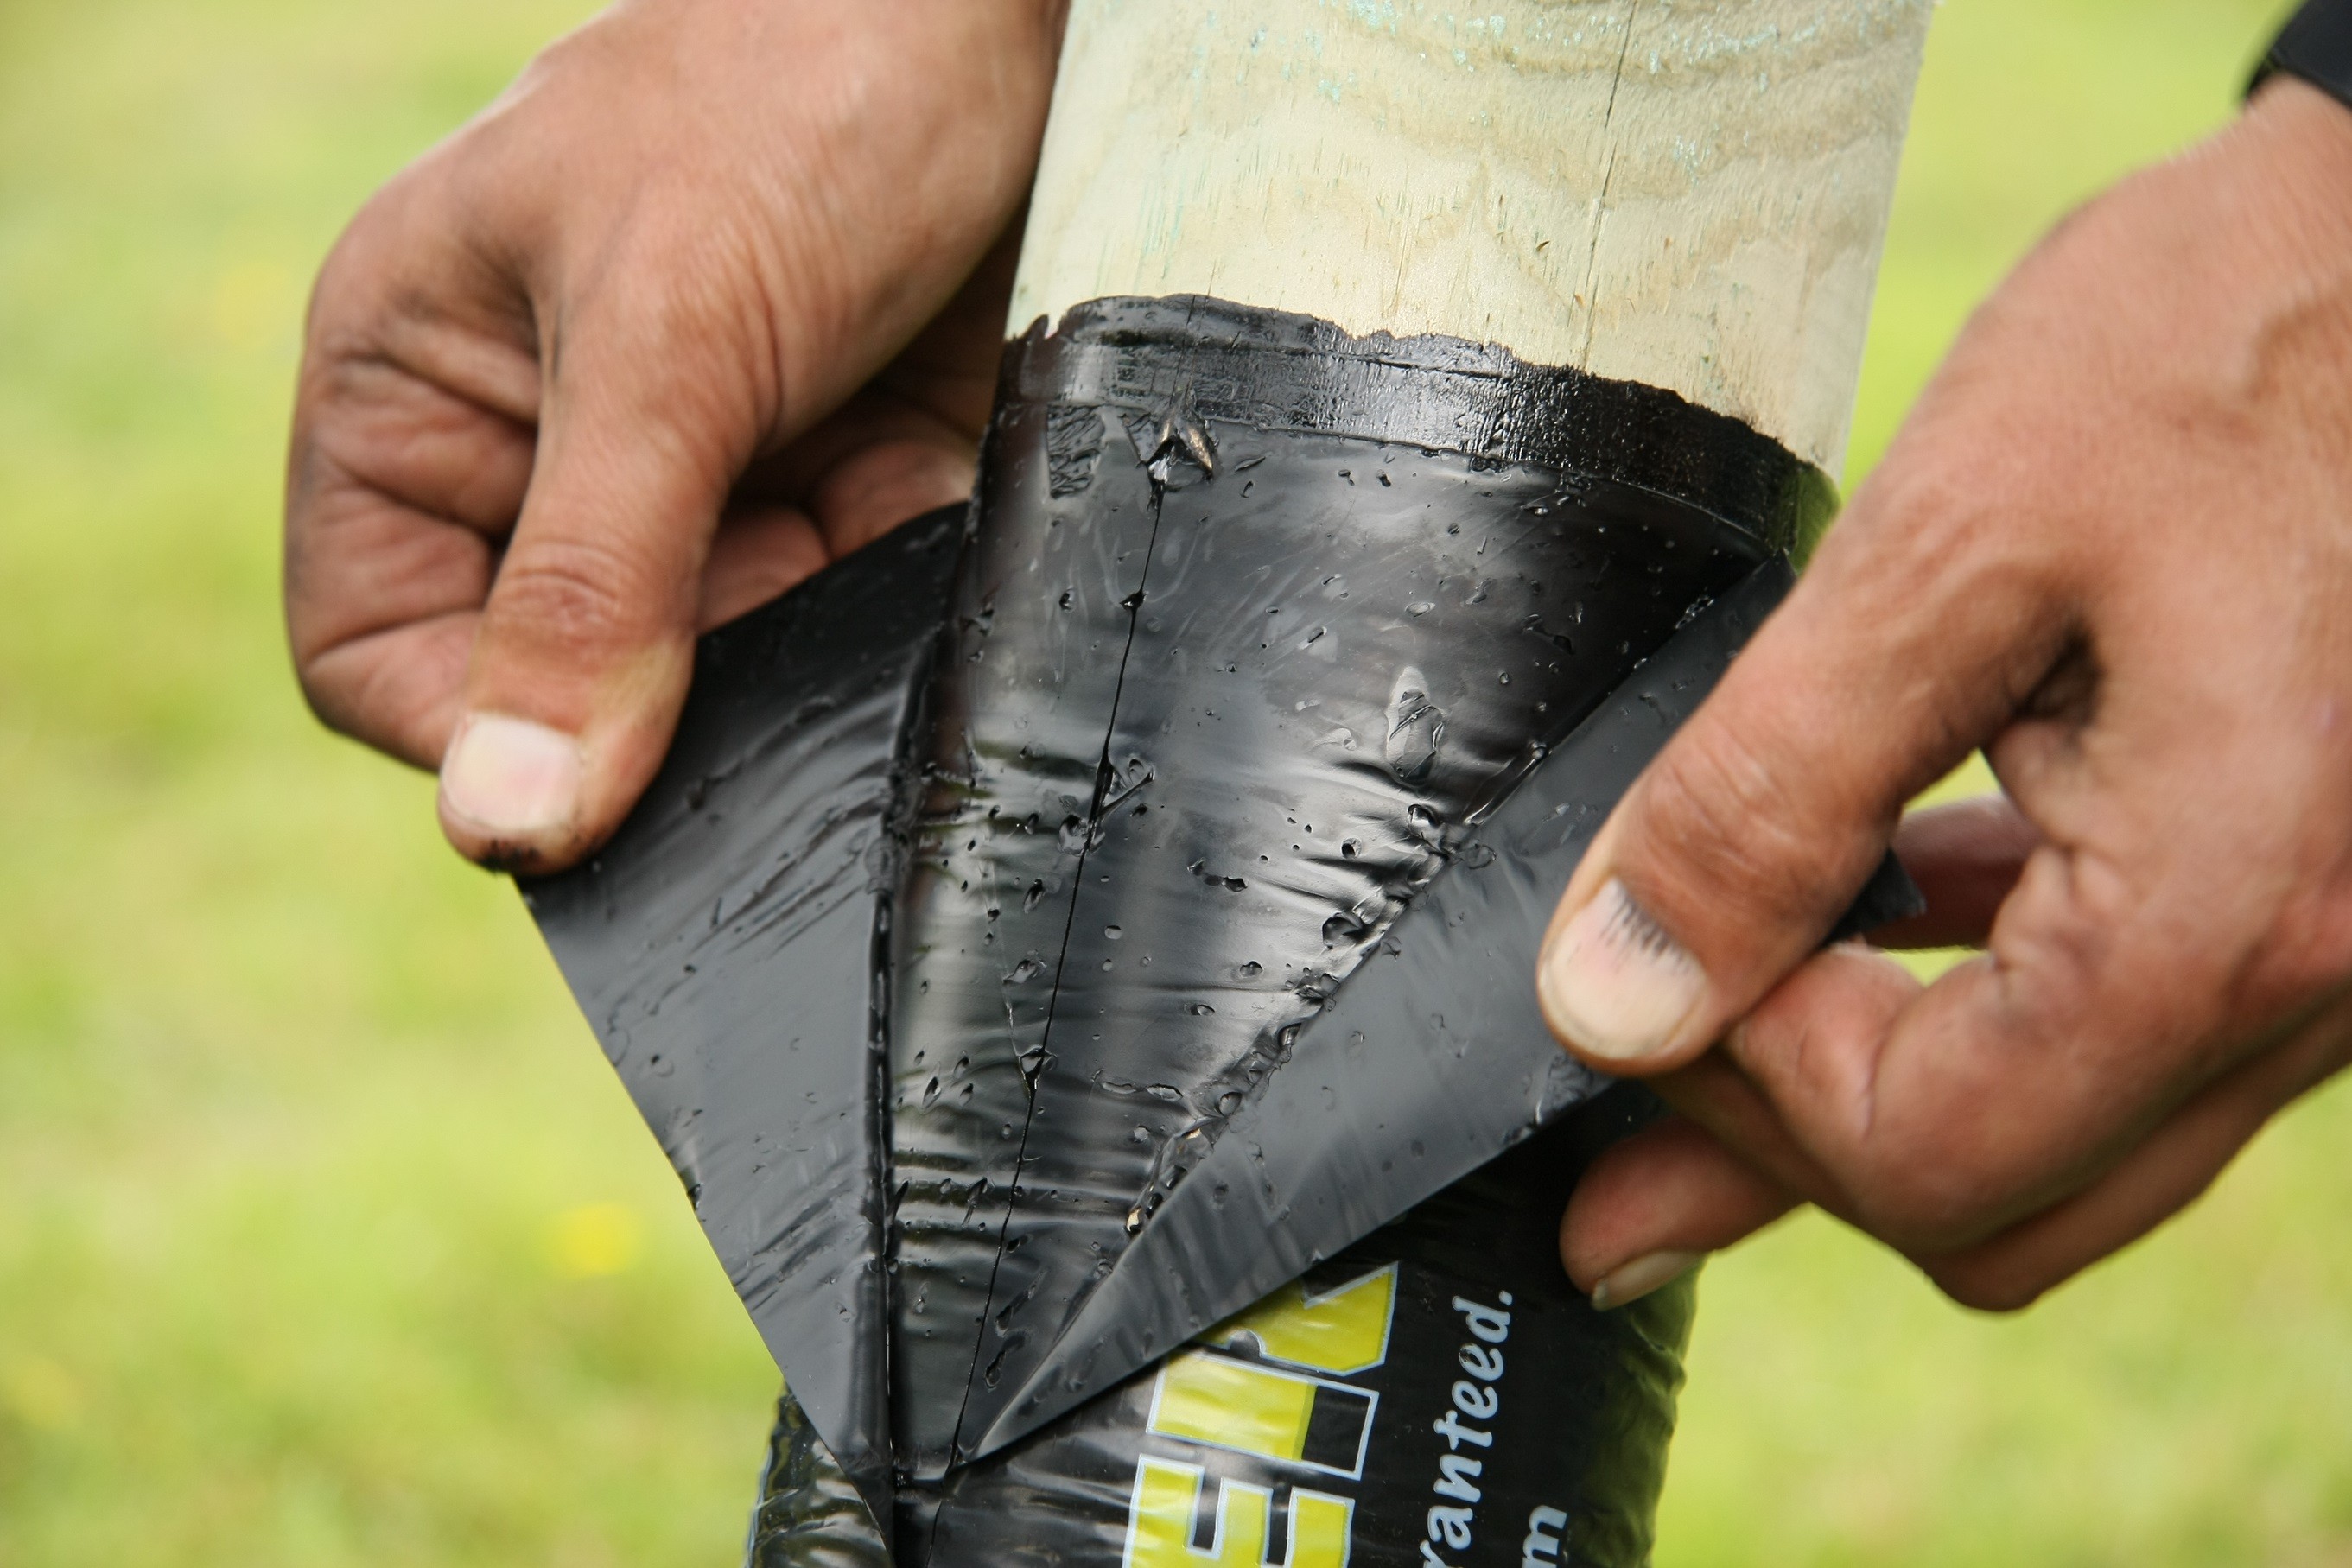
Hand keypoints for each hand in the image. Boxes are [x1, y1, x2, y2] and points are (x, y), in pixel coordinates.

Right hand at [285, 0, 1064, 870]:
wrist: (1014, 13)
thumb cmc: (794, 91)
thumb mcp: (666, 337)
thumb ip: (589, 583)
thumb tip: (507, 822)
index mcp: (419, 386)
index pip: (377, 653)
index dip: (474, 731)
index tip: (608, 758)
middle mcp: (549, 450)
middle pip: (568, 683)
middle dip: (683, 679)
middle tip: (781, 596)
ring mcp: (706, 476)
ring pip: (731, 672)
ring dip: (812, 638)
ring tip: (868, 519)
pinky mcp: (848, 482)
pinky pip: (855, 623)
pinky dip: (903, 600)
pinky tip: (936, 500)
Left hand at [1538, 79, 2351, 1312]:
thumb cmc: (2213, 339)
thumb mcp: (1946, 543)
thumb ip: (1765, 791)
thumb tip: (1612, 997)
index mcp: (2225, 918)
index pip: (1917, 1155)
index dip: (1731, 1084)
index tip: (1631, 959)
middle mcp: (2312, 990)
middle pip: (1987, 1207)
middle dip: (1784, 1127)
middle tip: (1642, 1005)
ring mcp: (2323, 965)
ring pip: (2054, 1149)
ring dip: (1865, 1087)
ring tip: (1702, 1006)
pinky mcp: (2296, 901)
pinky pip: (2111, 1037)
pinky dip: (1968, 1009)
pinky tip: (1869, 913)